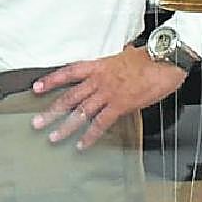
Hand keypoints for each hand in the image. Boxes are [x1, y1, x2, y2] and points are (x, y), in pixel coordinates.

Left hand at [31, 45, 186, 150]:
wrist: (165, 61)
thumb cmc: (149, 58)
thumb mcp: (124, 56)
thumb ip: (112, 65)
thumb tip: (111, 64)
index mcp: (98, 66)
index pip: (68, 72)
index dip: (51, 80)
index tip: (36, 88)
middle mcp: (99, 80)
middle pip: (69, 96)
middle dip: (52, 111)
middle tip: (37, 123)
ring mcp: (108, 93)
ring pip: (81, 112)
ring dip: (66, 126)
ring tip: (53, 137)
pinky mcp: (120, 105)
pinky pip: (101, 123)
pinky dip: (91, 135)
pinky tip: (82, 145)